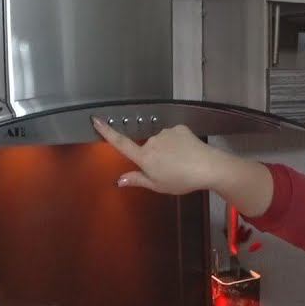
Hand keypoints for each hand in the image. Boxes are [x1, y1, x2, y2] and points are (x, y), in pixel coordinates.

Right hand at [91, 117, 229, 194]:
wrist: (208, 167)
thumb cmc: (181, 180)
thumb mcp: (158, 185)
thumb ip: (137, 180)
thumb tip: (119, 180)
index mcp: (144, 157)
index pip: (121, 143)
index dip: (107, 132)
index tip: (96, 120)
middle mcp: (152, 141)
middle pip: (146, 147)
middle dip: (154, 156)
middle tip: (169, 170)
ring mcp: (166, 133)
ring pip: (161, 142)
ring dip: (167, 150)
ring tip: (181, 163)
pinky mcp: (179, 127)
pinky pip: (173, 136)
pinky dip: (177, 143)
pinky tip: (187, 153)